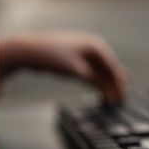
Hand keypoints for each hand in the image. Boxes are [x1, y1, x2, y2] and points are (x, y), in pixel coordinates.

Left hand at [0, 31, 126, 103]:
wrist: (27, 50)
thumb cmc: (52, 57)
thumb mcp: (77, 71)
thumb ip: (96, 80)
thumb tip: (112, 90)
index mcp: (96, 45)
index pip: (114, 67)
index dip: (119, 85)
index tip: (121, 100)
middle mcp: (91, 45)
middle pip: (108, 68)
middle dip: (113, 85)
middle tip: (117, 102)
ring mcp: (81, 50)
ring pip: (98, 69)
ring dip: (104, 83)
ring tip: (109, 99)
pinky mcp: (72, 56)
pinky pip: (88, 69)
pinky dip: (93, 79)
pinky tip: (96, 88)